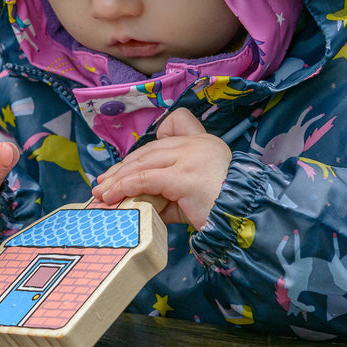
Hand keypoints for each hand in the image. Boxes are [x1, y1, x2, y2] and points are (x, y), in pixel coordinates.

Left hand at [91, 108, 230, 228]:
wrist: (244, 222)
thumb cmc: (220, 211)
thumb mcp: (192, 196)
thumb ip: (168, 193)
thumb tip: (138, 202)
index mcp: (205, 143)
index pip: (174, 124)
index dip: (151, 142)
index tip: (134, 162)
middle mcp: (198, 144)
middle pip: (150, 149)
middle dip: (123, 167)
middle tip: (104, 183)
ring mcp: (191, 157)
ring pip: (143, 162)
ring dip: (118, 179)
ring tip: (102, 193)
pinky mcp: (183, 176)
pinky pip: (145, 178)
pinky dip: (125, 187)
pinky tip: (113, 196)